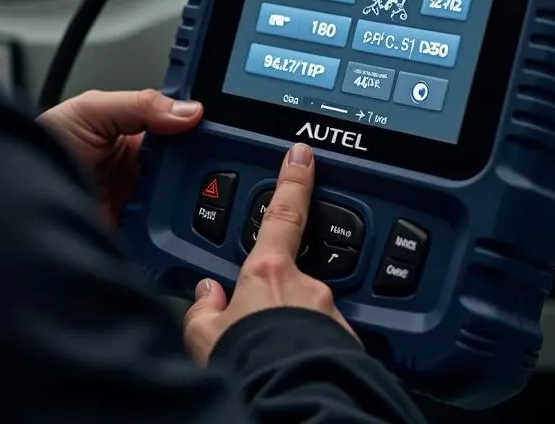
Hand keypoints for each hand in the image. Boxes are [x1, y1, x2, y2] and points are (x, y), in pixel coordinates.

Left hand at [39, 89, 202, 224]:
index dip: (200, 126)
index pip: (181, 126)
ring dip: (188, 200)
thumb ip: (138, 104)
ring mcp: (142, 202)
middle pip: (190, 165)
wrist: (13, 200)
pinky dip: (174, 234)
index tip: (215, 126)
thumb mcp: (89, 111)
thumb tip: (188, 110)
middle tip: (197, 165)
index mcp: (136, 131)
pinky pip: (168, 236)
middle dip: (200, 166)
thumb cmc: (42, 149)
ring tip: (175, 193)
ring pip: (184, 201)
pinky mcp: (138, 236)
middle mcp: (143, 166)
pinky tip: (170, 225)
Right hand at [183, 142, 359, 363]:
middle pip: (293, 279)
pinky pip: (328, 342)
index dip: (293, 180)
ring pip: (312, 314)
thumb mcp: (202, 336)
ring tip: (274, 357)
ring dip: (295, 328)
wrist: (289, 403)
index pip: (284, 212)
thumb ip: (202, 307)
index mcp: (269, 273)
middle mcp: (308, 288)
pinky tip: (296, 368)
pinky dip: (313, 351)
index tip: (302, 155)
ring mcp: (334, 317)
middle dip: (278, 296)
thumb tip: (206, 295)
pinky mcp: (352, 348)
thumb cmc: (249, 366)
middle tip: (260, 326)